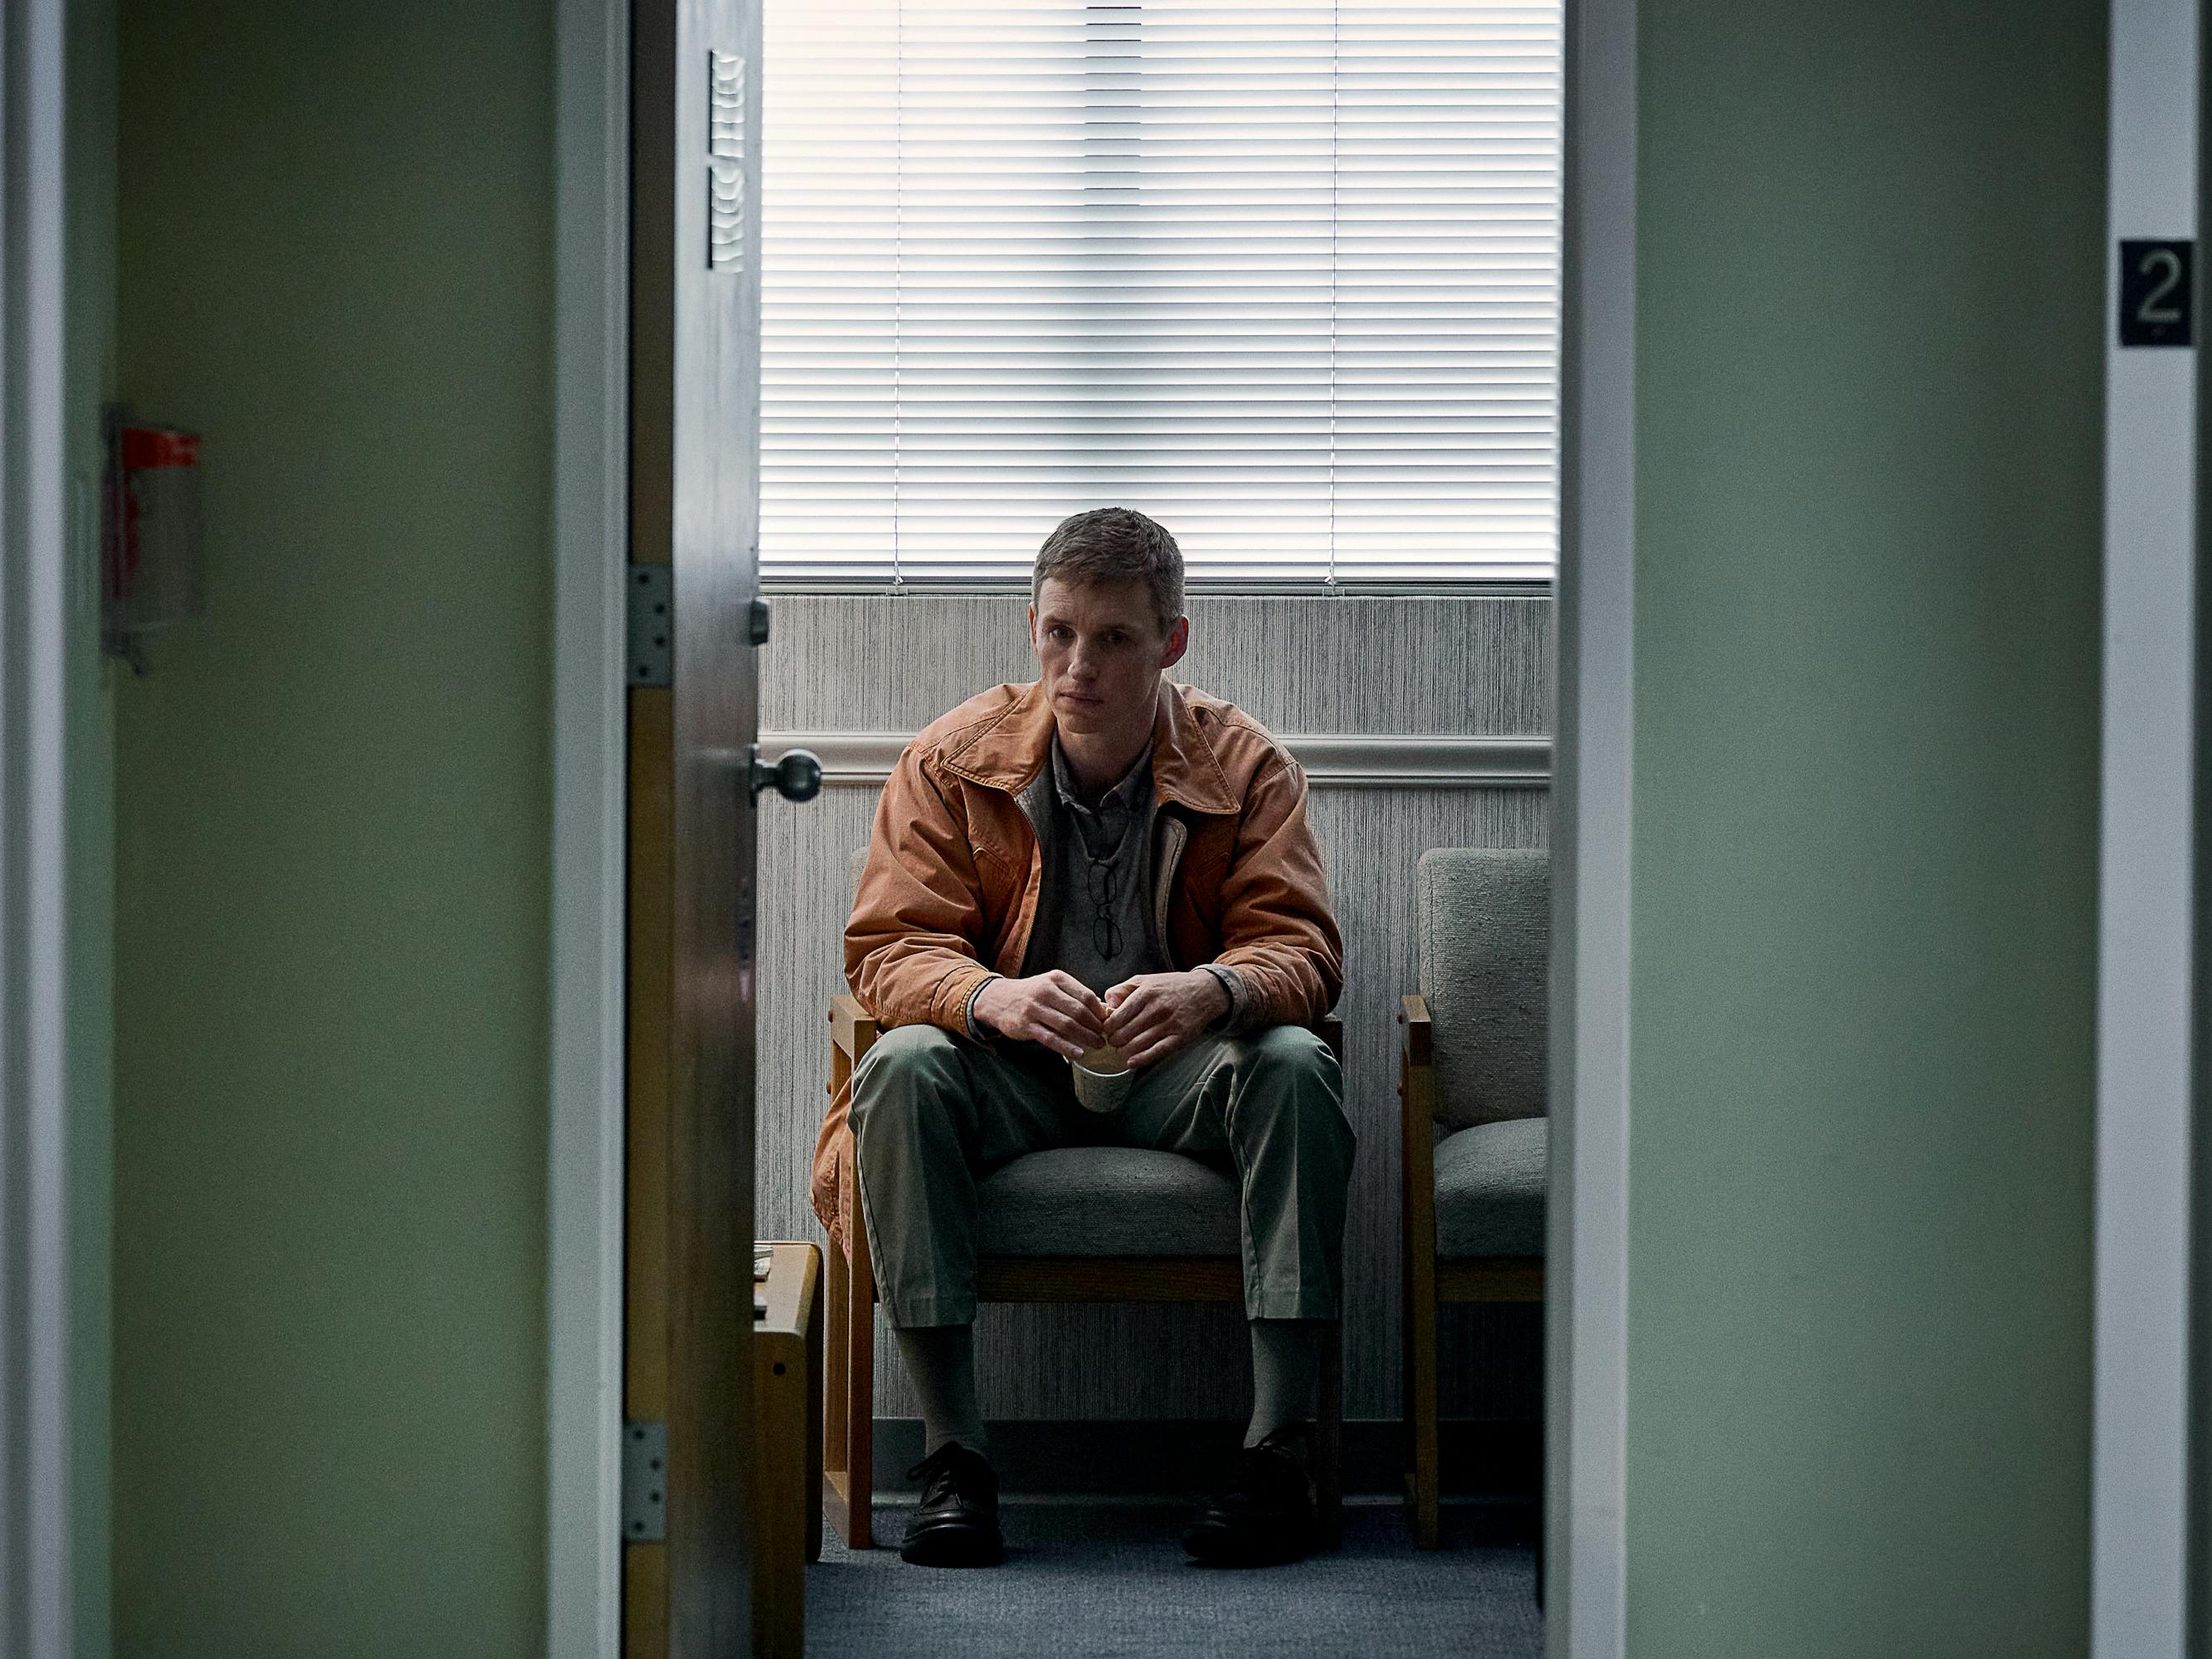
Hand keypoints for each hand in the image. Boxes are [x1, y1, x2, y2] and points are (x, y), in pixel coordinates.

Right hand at [973, 971, 1109, 1059]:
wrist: (998, 999)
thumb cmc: (1032, 994)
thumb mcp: (1052, 986)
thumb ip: (1075, 996)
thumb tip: (1102, 1010)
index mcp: (1056, 979)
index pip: (1085, 995)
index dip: (1099, 1011)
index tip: (1107, 1021)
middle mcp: (1046, 991)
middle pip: (1078, 1011)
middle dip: (1095, 1026)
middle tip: (1104, 1036)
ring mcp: (1034, 1009)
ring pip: (1067, 1025)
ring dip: (1086, 1037)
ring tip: (1097, 1045)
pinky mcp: (1026, 1026)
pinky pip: (1051, 1039)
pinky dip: (1067, 1047)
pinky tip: (1078, 1053)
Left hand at [1102, 970, 1229, 1068]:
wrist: (1205, 992)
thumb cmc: (1171, 987)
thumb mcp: (1145, 980)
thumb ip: (1122, 989)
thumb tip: (1107, 1004)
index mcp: (1146, 992)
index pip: (1118, 1016)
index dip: (1108, 1027)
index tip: (1107, 1030)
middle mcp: (1158, 1008)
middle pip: (1125, 1032)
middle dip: (1114, 1040)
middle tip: (1113, 1040)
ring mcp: (1170, 1024)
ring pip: (1138, 1044)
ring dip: (1124, 1050)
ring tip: (1121, 1049)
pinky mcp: (1180, 1037)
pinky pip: (1157, 1051)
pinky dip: (1141, 1059)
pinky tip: (1131, 1062)